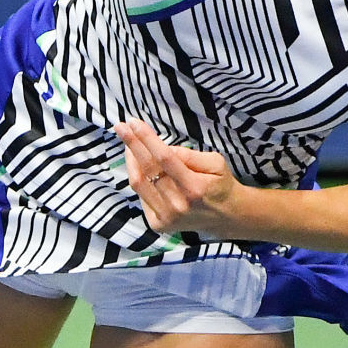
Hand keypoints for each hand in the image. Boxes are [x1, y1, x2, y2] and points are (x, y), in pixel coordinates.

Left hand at [112, 118, 243, 236]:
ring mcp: (166, 217)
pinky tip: (140, 167)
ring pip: (139, 183)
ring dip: (130, 161)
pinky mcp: (158, 224)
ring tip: (128, 145)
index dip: (147, 139)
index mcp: (194, 188)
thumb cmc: (220, 185)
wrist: (226, 217)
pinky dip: (139, 178)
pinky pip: (141, 196)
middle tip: (121, 127)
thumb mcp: (215, 163)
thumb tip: (163, 148)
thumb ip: (189, 155)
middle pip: (148, 169)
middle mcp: (178, 205)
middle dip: (132, 145)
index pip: (164, 158)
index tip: (133, 123)